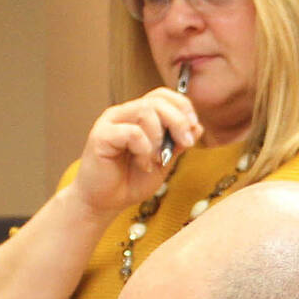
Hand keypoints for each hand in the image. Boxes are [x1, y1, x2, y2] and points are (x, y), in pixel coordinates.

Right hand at [68, 89, 202, 218]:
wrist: (104, 203)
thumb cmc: (130, 181)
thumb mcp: (164, 162)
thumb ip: (178, 144)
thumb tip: (198, 126)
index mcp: (137, 115)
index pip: (161, 95)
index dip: (182, 106)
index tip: (193, 128)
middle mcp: (123, 114)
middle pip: (156, 100)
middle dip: (178, 121)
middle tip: (185, 145)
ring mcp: (110, 122)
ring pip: (145, 111)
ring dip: (159, 137)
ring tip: (157, 159)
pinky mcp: (100, 136)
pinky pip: (132, 132)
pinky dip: (145, 150)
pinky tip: (143, 165)